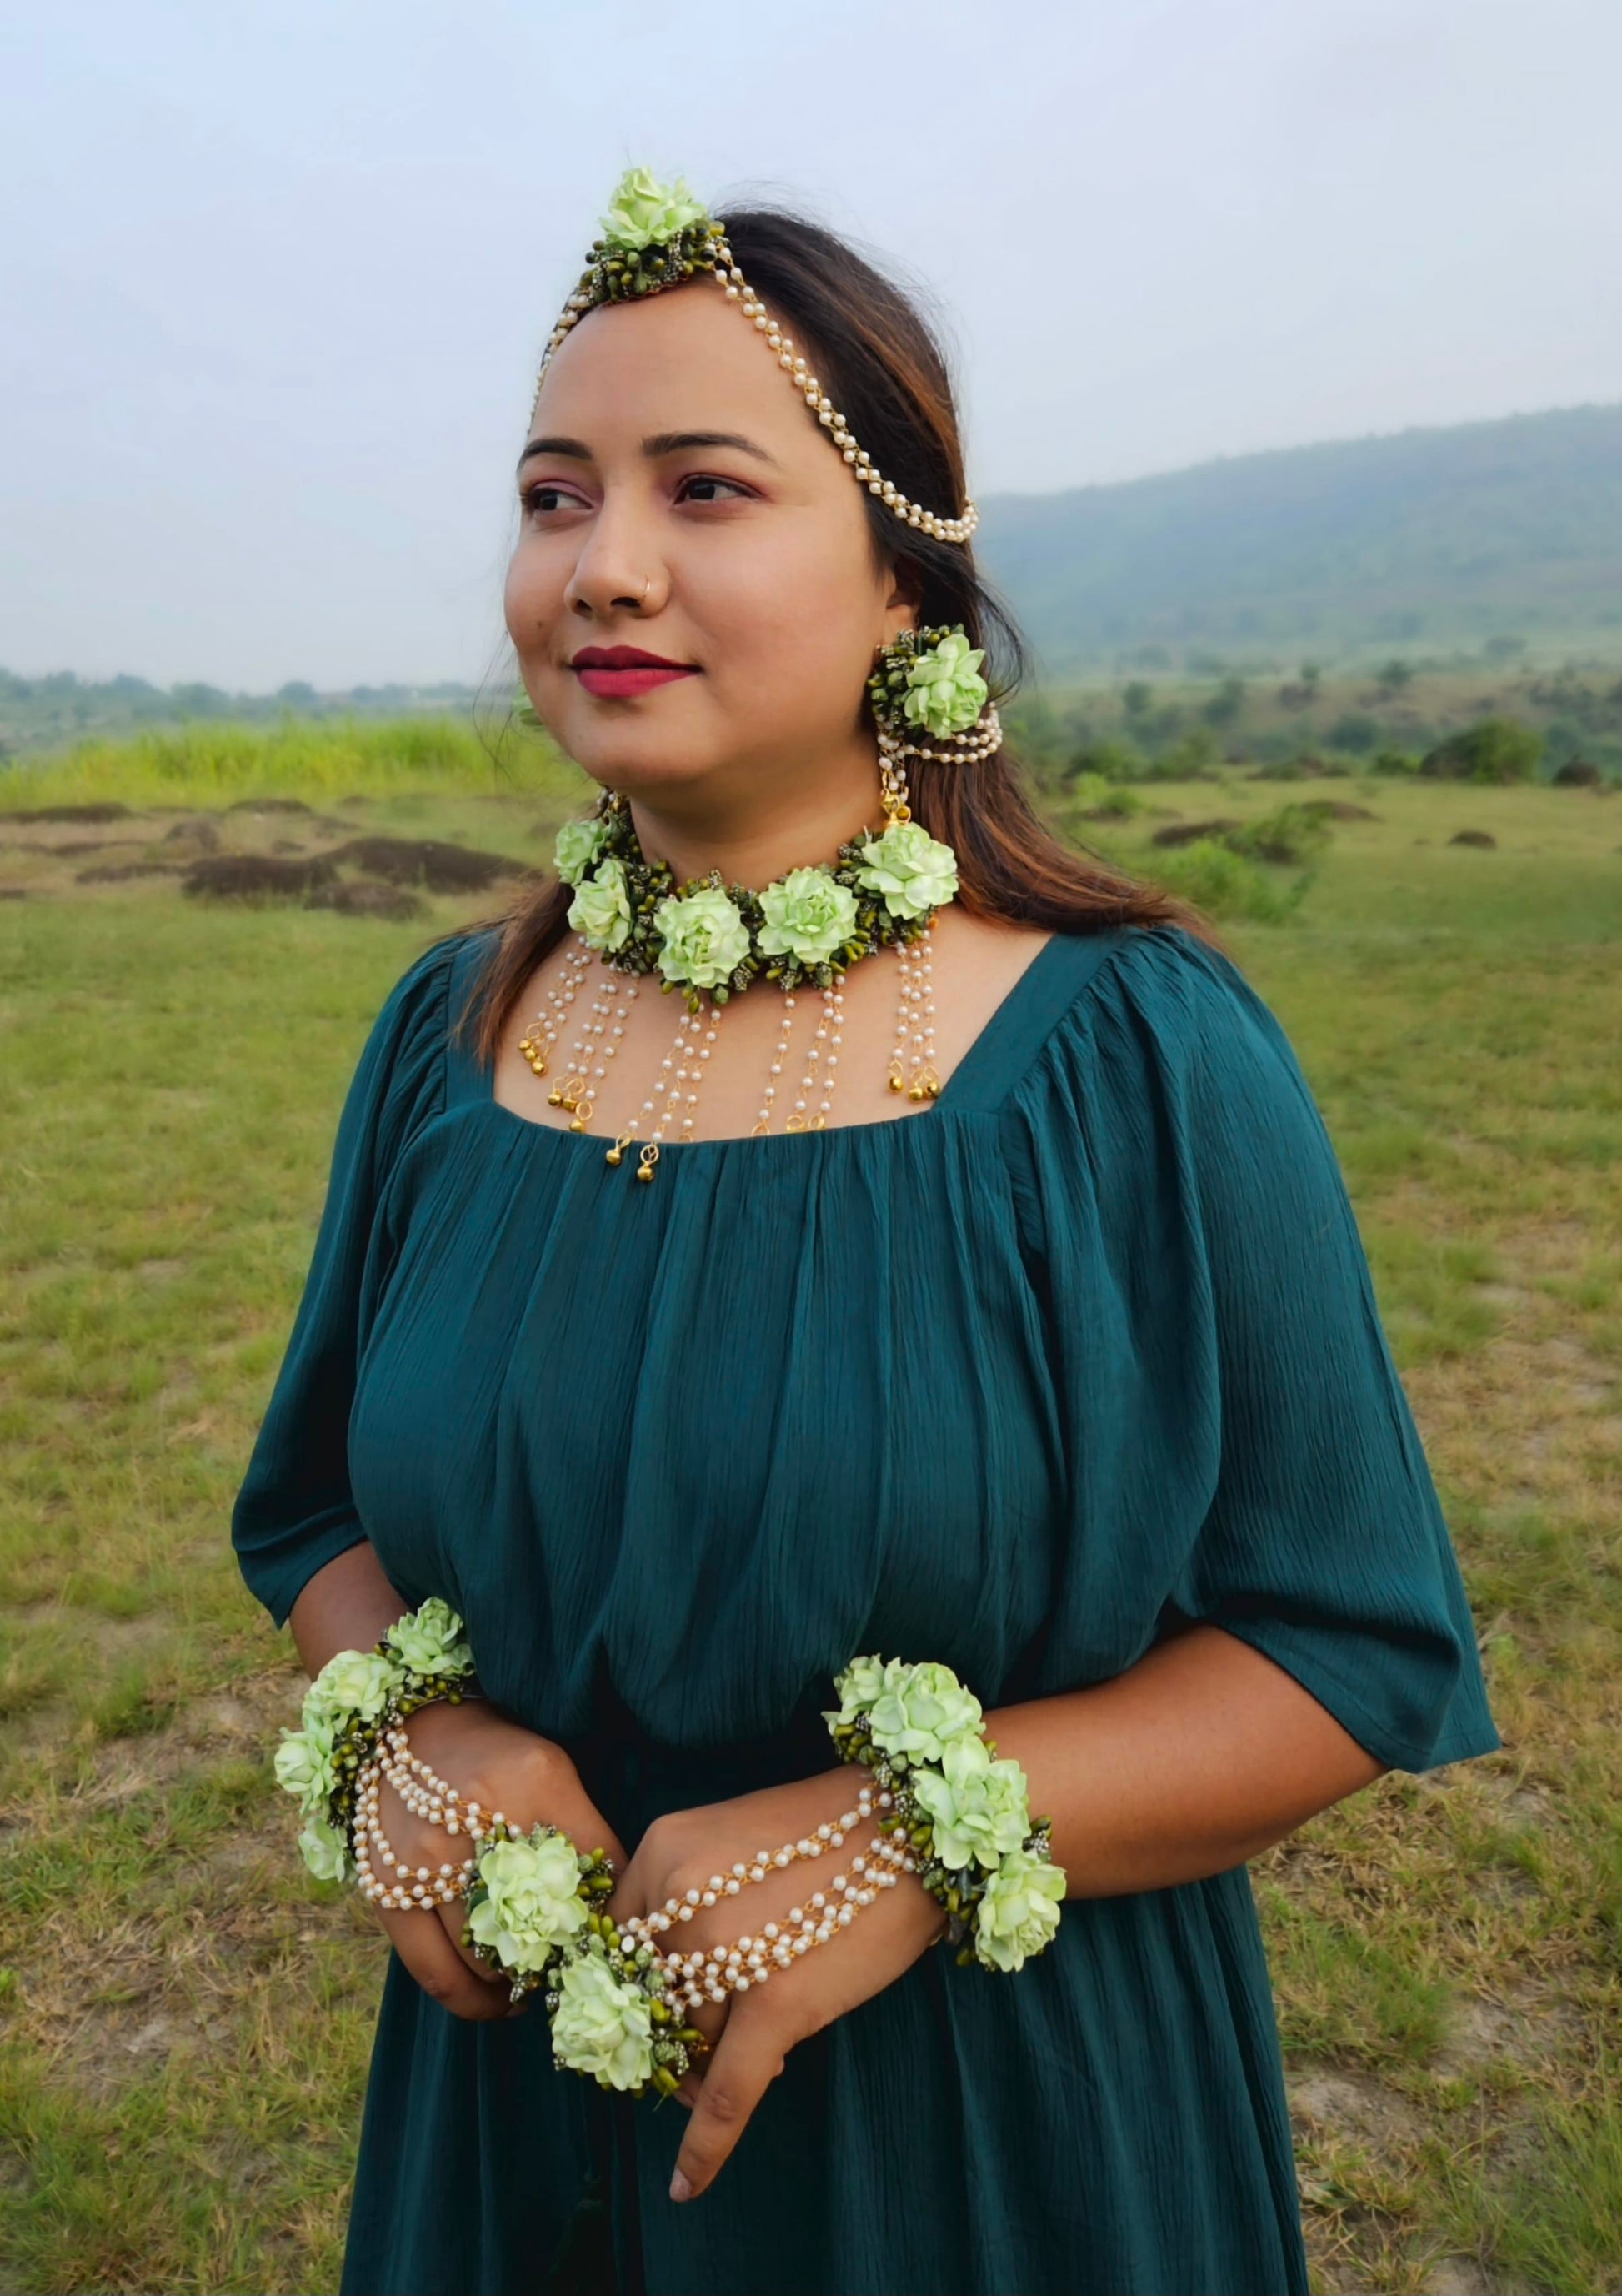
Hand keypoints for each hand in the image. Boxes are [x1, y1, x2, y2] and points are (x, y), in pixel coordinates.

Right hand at [365, 1699, 627, 2020]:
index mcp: (536, 1782)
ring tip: (535, 1984)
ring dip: (518, 1984)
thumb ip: (586, 1831)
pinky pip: (435, 1972)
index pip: (596, 1868)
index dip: (609, 1916)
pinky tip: (496, 2003)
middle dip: (562, 1958)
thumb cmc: (496, 1756)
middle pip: (540, 1925)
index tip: (614, 1940)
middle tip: (572, 1969)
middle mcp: (479, 1822)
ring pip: (488, 1958)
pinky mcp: (388, 1891)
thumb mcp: (554, 1771)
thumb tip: (616, 1906)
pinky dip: (471, 2001)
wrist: (412, 1731)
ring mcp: (427, 1860)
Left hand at [608, 1768, 944, 2200]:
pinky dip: (705, 2147)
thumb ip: (683, 1899)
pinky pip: (725, 2095)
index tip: (657, 2014)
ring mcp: (721, 1954)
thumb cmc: (826, 1833)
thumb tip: (661, 1999)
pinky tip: (686, 2184)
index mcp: (661, 1851)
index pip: (618, 1949)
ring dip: (723, 2053)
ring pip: (695, 2042)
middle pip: (653, 2003)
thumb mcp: (729, 1840)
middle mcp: (677, 1901)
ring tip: (775, 2023)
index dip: (637, 1992)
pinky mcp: (773, 2005)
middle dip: (679, 2035)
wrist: (910, 1827)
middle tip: (712, 2045)